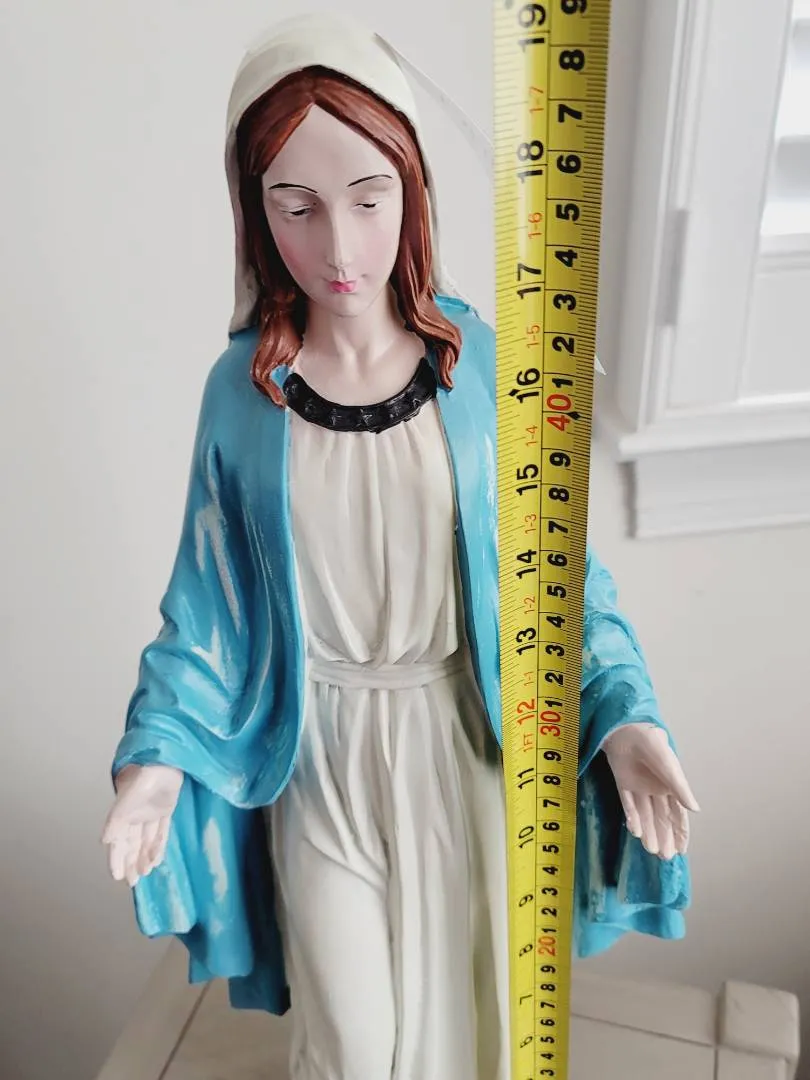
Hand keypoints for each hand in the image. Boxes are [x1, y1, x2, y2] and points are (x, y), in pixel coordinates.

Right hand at [101, 764, 183, 886]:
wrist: (164, 760)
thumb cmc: (143, 776)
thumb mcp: (127, 799)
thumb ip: (116, 819)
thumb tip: (104, 841)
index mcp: (123, 814)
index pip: (118, 841)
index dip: (116, 858)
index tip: (116, 876)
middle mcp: (136, 816)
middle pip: (131, 844)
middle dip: (130, 862)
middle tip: (131, 882)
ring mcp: (151, 814)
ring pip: (146, 841)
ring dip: (144, 857)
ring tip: (144, 873)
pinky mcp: (166, 810)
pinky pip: (161, 832)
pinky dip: (158, 846)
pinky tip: (157, 860)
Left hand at [601, 722, 698, 859]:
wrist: (626, 730)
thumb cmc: (652, 745)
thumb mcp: (669, 767)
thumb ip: (680, 789)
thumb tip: (696, 810)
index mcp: (670, 785)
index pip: (677, 814)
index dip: (680, 832)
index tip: (682, 851)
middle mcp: (655, 789)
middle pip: (661, 819)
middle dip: (664, 837)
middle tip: (665, 857)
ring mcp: (638, 787)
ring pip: (645, 815)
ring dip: (648, 832)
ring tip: (651, 850)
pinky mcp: (623, 783)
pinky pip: (627, 805)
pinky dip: (631, 818)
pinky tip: (635, 832)